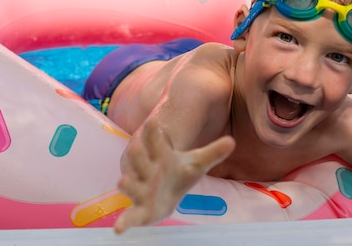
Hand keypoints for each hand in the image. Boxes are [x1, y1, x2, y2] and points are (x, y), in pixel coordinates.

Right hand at [114, 118, 235, 233]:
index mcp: (160, 157)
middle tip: (136, 148)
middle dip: (138, 155)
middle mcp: (147, 171)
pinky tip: (118, 230)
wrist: (167, 194)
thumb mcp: (197, 163)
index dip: (153, 132)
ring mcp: (141, 190)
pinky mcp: (140, 210)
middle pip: (140, 161)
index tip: (153, 121)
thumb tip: (233, 141)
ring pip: (131, 185)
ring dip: (127, 184)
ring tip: (123, 182)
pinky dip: (124, 222)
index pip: (155, 142)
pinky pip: (130, 216)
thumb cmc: (179, 174)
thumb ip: (213, 153)